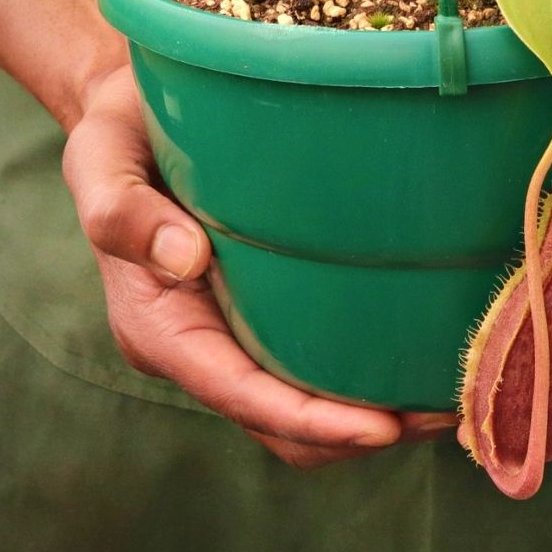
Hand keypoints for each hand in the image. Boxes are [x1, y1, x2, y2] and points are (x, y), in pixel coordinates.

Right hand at [63, 66, 452, 468]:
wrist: (138, 118)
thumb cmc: (121, 136)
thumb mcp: (103, 158)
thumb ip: (124, 212)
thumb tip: (185, 259)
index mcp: (160, 326)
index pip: (239, 394)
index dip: (311, 419)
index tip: (382, 427)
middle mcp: (200, 344)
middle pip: (282, 424)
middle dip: (358, 433)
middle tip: (446, 413)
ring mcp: (234, 333)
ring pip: (304, 407)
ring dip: (371, 416)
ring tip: (448, 398)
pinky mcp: (263, 310)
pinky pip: (313, 363)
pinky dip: (363, 375)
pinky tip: (416, 353)